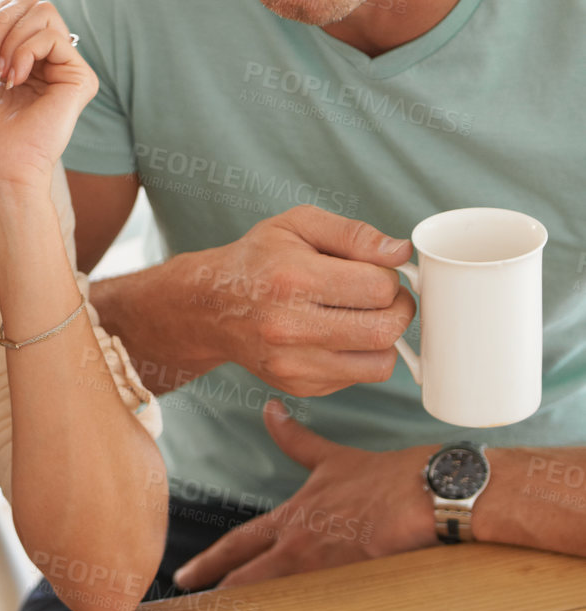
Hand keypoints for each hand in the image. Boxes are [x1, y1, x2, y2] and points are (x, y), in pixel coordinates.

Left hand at [0, 0, 97, 189]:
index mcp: (23, 66)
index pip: (15, 12)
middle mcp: (47, 65)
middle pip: (32, 4)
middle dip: (0, 18)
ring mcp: (64, 71)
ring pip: (44, 12)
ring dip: (11, 35)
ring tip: (0, 71)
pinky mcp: (79, 80)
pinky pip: (54, 37)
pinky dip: (26, 50)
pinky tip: (14, 79)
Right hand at [167, 207, 415, 396]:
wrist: (209, 307)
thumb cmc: (258, 259)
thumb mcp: (299, 225)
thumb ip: (354, 234)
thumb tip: (401, 252)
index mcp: (293, 280)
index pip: (378, 288)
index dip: (390, 278)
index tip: (378, 273)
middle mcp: (291, 328)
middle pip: (384, 331)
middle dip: (398, 310)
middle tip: (385, 296)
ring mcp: (294, 364)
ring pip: (380, 363)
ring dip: (384, 338)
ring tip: (365, 316)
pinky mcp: (300, 385)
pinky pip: (358, 377)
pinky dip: (361, 355)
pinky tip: (339, 334)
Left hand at [172, 400, 437, 587]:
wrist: (430, 490)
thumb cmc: (387, 474)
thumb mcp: (332, 457)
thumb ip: (296, 440)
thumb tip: (271, 410)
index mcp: (293, 519)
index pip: (238, 545)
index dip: (209, 562)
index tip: (185, 577)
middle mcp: (301, 547)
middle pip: (248, 580)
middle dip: (220, 597)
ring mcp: (326, 569)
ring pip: (278, 601)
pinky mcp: (354, 586)